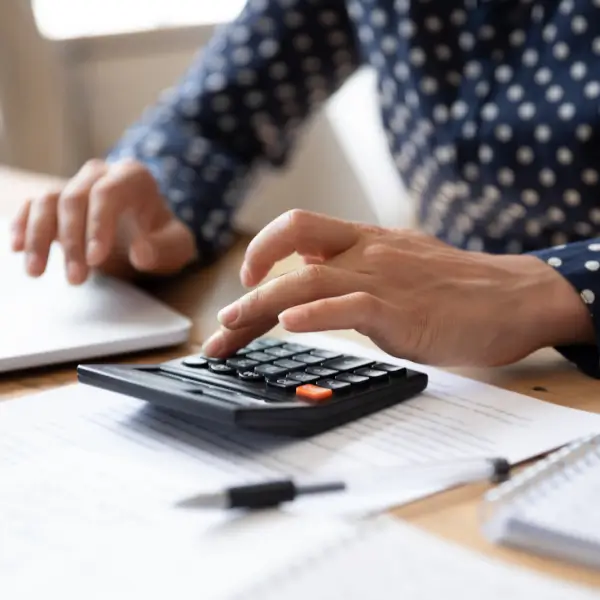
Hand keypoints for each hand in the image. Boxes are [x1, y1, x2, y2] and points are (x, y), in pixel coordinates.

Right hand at [10, 159, 196, 283]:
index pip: (108, 193)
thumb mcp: (176, 246)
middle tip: (76, 279)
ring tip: (36, 272)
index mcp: (133, 177)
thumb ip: (163, 248)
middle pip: (74, 198)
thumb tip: (140, 253)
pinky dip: (23, 225)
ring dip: (39, 237)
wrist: (149, 233)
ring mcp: (76, 184)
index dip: (98, 225)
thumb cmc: (162, 238)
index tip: (95, 259)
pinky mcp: (57, 201)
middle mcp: (100, 173)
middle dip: (72, 241)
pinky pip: (33, 206)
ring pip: (47, 201)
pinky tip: (17, 249)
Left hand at [202, 210, 592, 366]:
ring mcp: (383, 278)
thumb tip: (316, 283)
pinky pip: (349, 305)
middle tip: (222, 324)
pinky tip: (291, 325)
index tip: (245, 280)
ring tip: (232, 328)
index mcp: (366, 240)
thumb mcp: (400, 266)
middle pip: (291, 250)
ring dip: (262, 304)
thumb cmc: (459, 287)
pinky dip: (316, 314)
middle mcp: (367, 252)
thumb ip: (357, 271)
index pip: (298, 233)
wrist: (515, 297)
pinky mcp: (401, 310)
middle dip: (249, 286)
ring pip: (307, 280)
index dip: (262, 251)